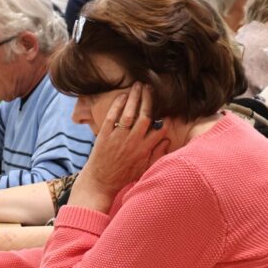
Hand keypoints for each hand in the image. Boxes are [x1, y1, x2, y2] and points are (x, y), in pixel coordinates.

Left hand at [72, 83, 169, 212]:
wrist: (100, 182)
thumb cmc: (123, 176)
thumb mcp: (144, 169)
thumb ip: (157, 154)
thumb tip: (168, 140)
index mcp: (145, 149)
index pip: (160, 129)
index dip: (166, 117)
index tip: (167, 106)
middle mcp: (133, 142)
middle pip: (145, 116)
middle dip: (149, 99)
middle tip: (151, 86)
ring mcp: (118, 138)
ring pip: (129, 114)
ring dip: (134, 98)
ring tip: (138, 85)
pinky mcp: (104, 136)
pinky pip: (111, 117)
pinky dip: (117, 106)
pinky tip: (122, 96)